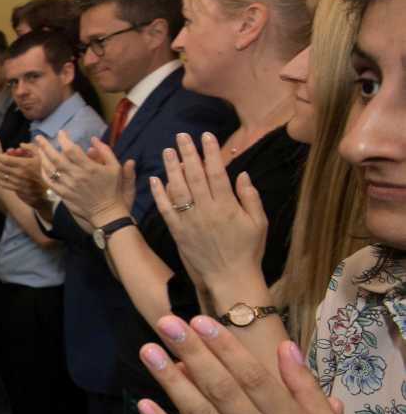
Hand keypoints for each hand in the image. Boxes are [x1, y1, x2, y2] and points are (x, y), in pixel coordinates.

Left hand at [0, 141, 49, 210]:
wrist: (52, 189)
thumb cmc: (47, 170)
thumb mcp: (42, 155)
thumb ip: (31, 147)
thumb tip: (20, 145)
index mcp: (24, 164)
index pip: (4, 159)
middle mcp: (18, 174)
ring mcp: (16, 183)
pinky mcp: (16, 190)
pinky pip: (3, 184)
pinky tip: (0, 174)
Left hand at [38, 133, 133, 224]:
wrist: (107, 213)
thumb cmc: (114, 189)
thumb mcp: (115, 167)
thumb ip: (105, 151)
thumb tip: (93, 139)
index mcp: (89, 168)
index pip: (71, 150)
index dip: (64, 139)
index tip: (61, 133)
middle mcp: (76, 176)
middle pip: (56, 158)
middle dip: (45, 146)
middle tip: (39, 137)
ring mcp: (68, 186)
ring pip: (50, 170)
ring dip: (42, 158)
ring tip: (39, 149)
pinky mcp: (63, 194)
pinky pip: (50, 182)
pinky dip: (44, 172)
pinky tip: (42, 166)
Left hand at [133, 315, 368, 413]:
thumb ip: (305, 387)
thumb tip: (285, 347)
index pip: (251, 375)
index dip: (224, 347)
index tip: (200, 321)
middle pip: (220, 387)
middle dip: (192, 353)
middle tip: (165, 323)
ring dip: (171, 381)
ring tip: (148, 352)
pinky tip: (144, 404)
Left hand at [150, 132, 267, 291]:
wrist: (230, 277)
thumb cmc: (248, 250)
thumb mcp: (258, 222)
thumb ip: (250, 197)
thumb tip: (241, 174)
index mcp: (227, 206)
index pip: (216, 172)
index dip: (210, 152)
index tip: (205, 136)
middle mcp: (206, 210)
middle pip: (194, 176)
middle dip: (188, 153)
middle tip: (181, 136)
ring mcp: (190, 221)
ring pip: (178, 189)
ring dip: (171, 169)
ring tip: (167, 151)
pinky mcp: (178, 232)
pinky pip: (166, 210)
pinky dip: (159, 194)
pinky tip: (155, 180)